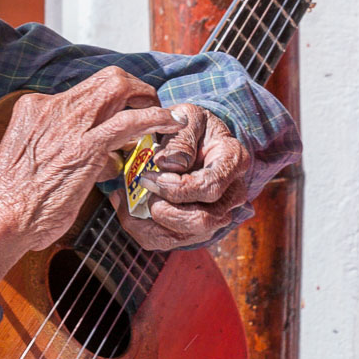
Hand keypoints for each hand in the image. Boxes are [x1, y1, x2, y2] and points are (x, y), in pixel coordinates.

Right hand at [0, 67, 184, 289]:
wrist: (0, 217)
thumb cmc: (16, 202)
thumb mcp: (38, 163)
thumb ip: (70, 152)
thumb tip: (107, 159)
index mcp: (34, 108)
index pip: (84, 91)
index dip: (110, 102)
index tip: (124, 115)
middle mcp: (50, 106)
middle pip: (105, 79)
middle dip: (134, 88)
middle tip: (149, 107)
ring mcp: (68, 123)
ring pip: (118, 87)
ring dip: (146, 97)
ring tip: (165, 116)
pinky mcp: (85, 146)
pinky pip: (128, 122)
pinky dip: (154, 118)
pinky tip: (169, 123)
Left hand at [110, 102, 250, 249]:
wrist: (197, 138)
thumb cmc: (191, 126)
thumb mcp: (188, 117)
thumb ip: (180, 136)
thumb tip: (169, 164)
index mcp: (233, 162)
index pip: (209, 187)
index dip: (176, 188)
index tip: (148, 176)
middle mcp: (232, 194)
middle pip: (202, 221)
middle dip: (164, 211)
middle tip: (141, 189)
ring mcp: (216, 215)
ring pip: (183, 237)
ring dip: (148, 223)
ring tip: (126, 199)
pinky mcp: (195, 228)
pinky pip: (167, 241)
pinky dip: (141, 230)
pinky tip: (126, 208)